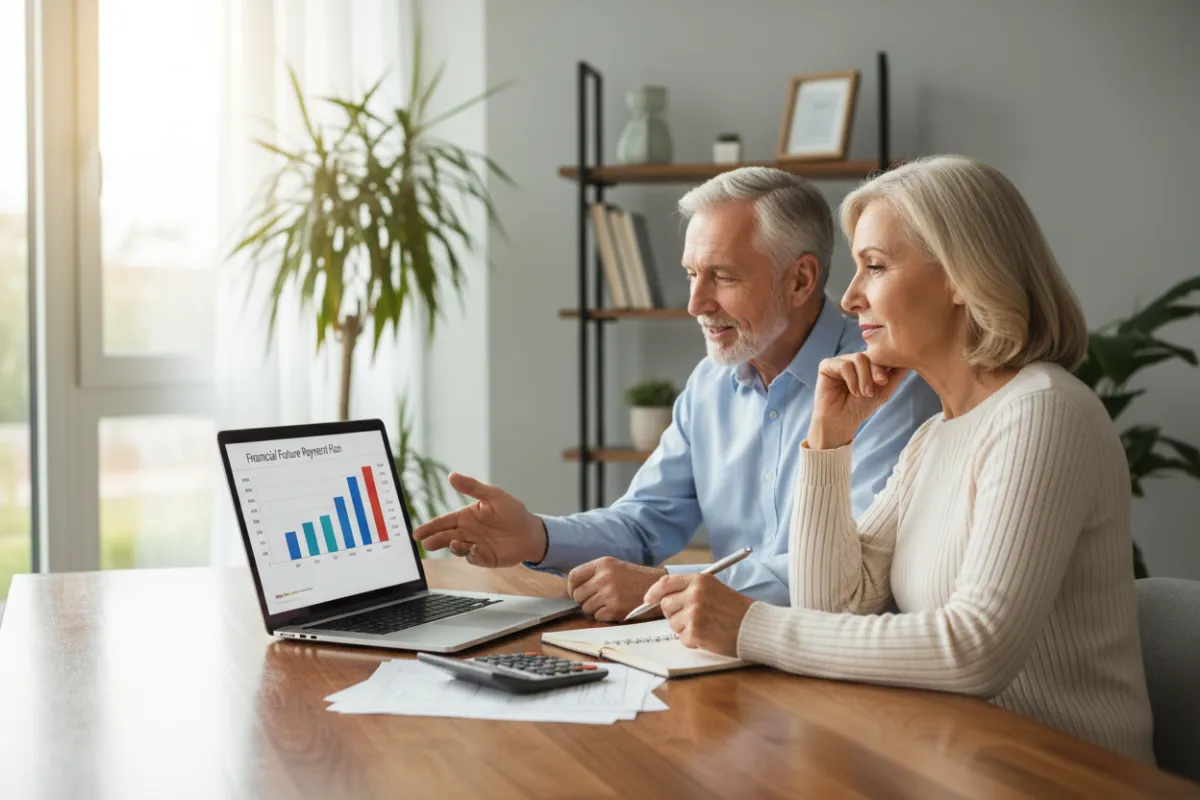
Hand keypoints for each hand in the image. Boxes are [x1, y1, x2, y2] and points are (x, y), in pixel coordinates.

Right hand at [411, 473, 546, 567]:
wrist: (531, 531)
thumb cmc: (512, 511)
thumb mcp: (493, 495)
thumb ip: (472, 487)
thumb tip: (451, 476)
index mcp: (466, 517)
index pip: (443, 522)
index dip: (430, 527)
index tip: (417, 533)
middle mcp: (467, 532)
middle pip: (446, 537)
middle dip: (435, 540)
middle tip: (427, 543)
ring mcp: (475, 546)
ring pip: (458, 548)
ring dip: (454, 547)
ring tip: (454, 543)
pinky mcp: (485, 558)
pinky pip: (474, 558)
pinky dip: (473, 554)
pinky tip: (475, 549)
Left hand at [565, 558, 666, 621]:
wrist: (658, 587)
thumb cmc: (634, 578)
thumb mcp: (614, 567)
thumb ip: (594, 574)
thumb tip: (572, 588)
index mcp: (603, 563)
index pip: (573, 576)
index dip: (571, 587)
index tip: (576, 592)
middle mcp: (605, 577)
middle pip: (578, 594)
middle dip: (584, 600)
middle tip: (596, 599)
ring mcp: (610, 593)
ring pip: (586, 607)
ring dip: (594, 609)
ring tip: (608, 603)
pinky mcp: (616, 608)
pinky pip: (597, 616)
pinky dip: (604, 615)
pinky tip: (615, 609)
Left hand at [642, 574, 753, 656]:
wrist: (755, 626)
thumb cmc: (736, 610)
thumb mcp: (714, 590)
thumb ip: (690, 591)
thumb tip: (662, 599)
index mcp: (700, 580)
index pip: (666, 583)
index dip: (654, 592)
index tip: (648, 600)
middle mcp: (695, 594)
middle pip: (666, 606)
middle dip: (674, 615)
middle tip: (690, 619)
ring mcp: (694, 612)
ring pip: (672, 624)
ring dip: (685, 629)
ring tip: (705, 627)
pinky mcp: (696, 631)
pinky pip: (682, 639)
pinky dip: (693, 641)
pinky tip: (708, 637)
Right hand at [809, 353, 908, 448]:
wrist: (841, 422)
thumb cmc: (860, 408)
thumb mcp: (883, 391)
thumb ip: (895, 375)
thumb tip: (910, 360)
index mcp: (866, 363)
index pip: (879, 355)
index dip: (885, 364)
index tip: (885, 381)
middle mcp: (852, 360)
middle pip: (870, 354)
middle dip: (876, 370)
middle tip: (879, 384)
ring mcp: (839, 361)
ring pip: (858, 358)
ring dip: (864, 378)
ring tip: (864, 393)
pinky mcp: (827, 366)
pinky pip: (844, 365)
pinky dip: (852, 379)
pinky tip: (853, 391)